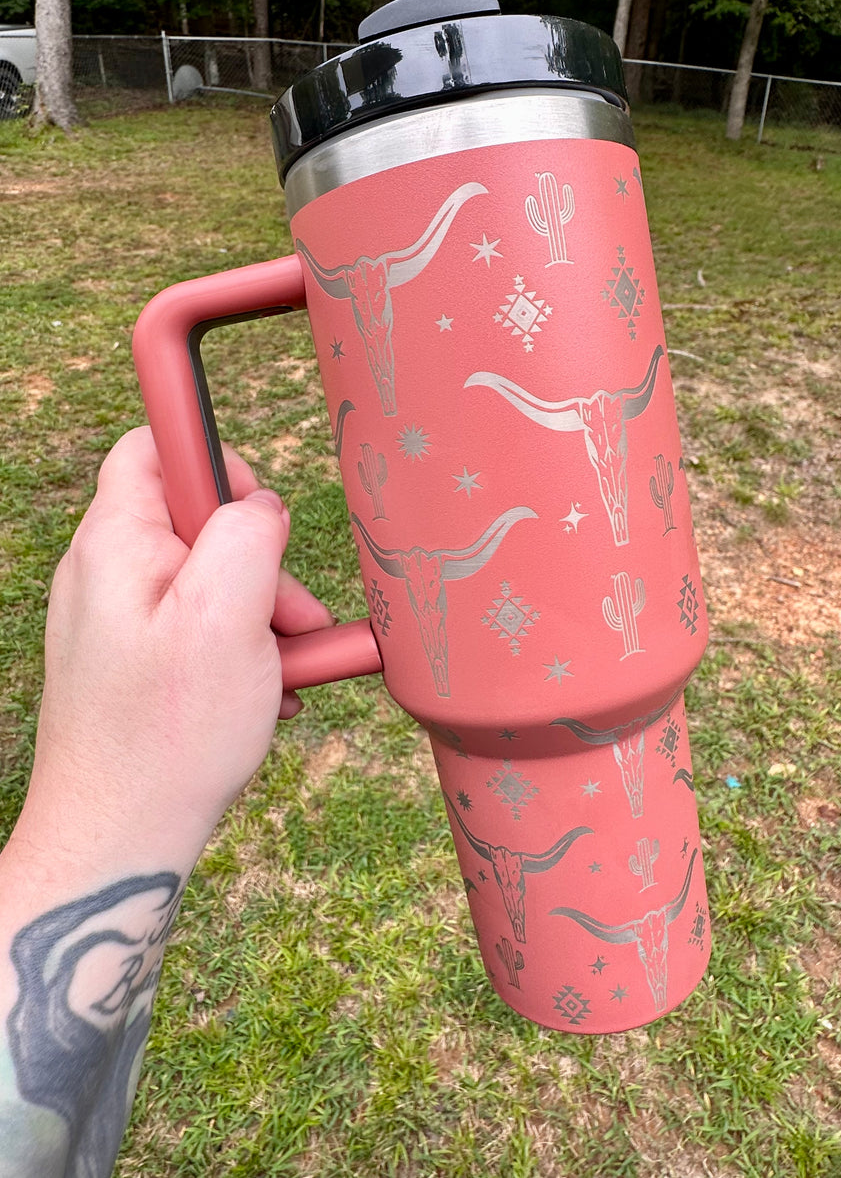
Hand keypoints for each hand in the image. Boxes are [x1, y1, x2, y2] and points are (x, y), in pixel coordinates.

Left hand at [14, 427, 333, 869]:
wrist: (117, 840)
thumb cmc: (168, 735)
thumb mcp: (227, 617)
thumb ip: (249, 534)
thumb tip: (260, 506)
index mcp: (116, 544)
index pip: (154, 447)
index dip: (216, 461)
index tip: (254, 517)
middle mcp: (106, 573)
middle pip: (199, 522)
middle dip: (260, 564)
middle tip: (287, 620)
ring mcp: (116, 620)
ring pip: (209, 582)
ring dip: (260, 617)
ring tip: (281, 672)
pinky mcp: (132, 663)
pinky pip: (198, 630)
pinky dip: (240, 653)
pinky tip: (261, 696)